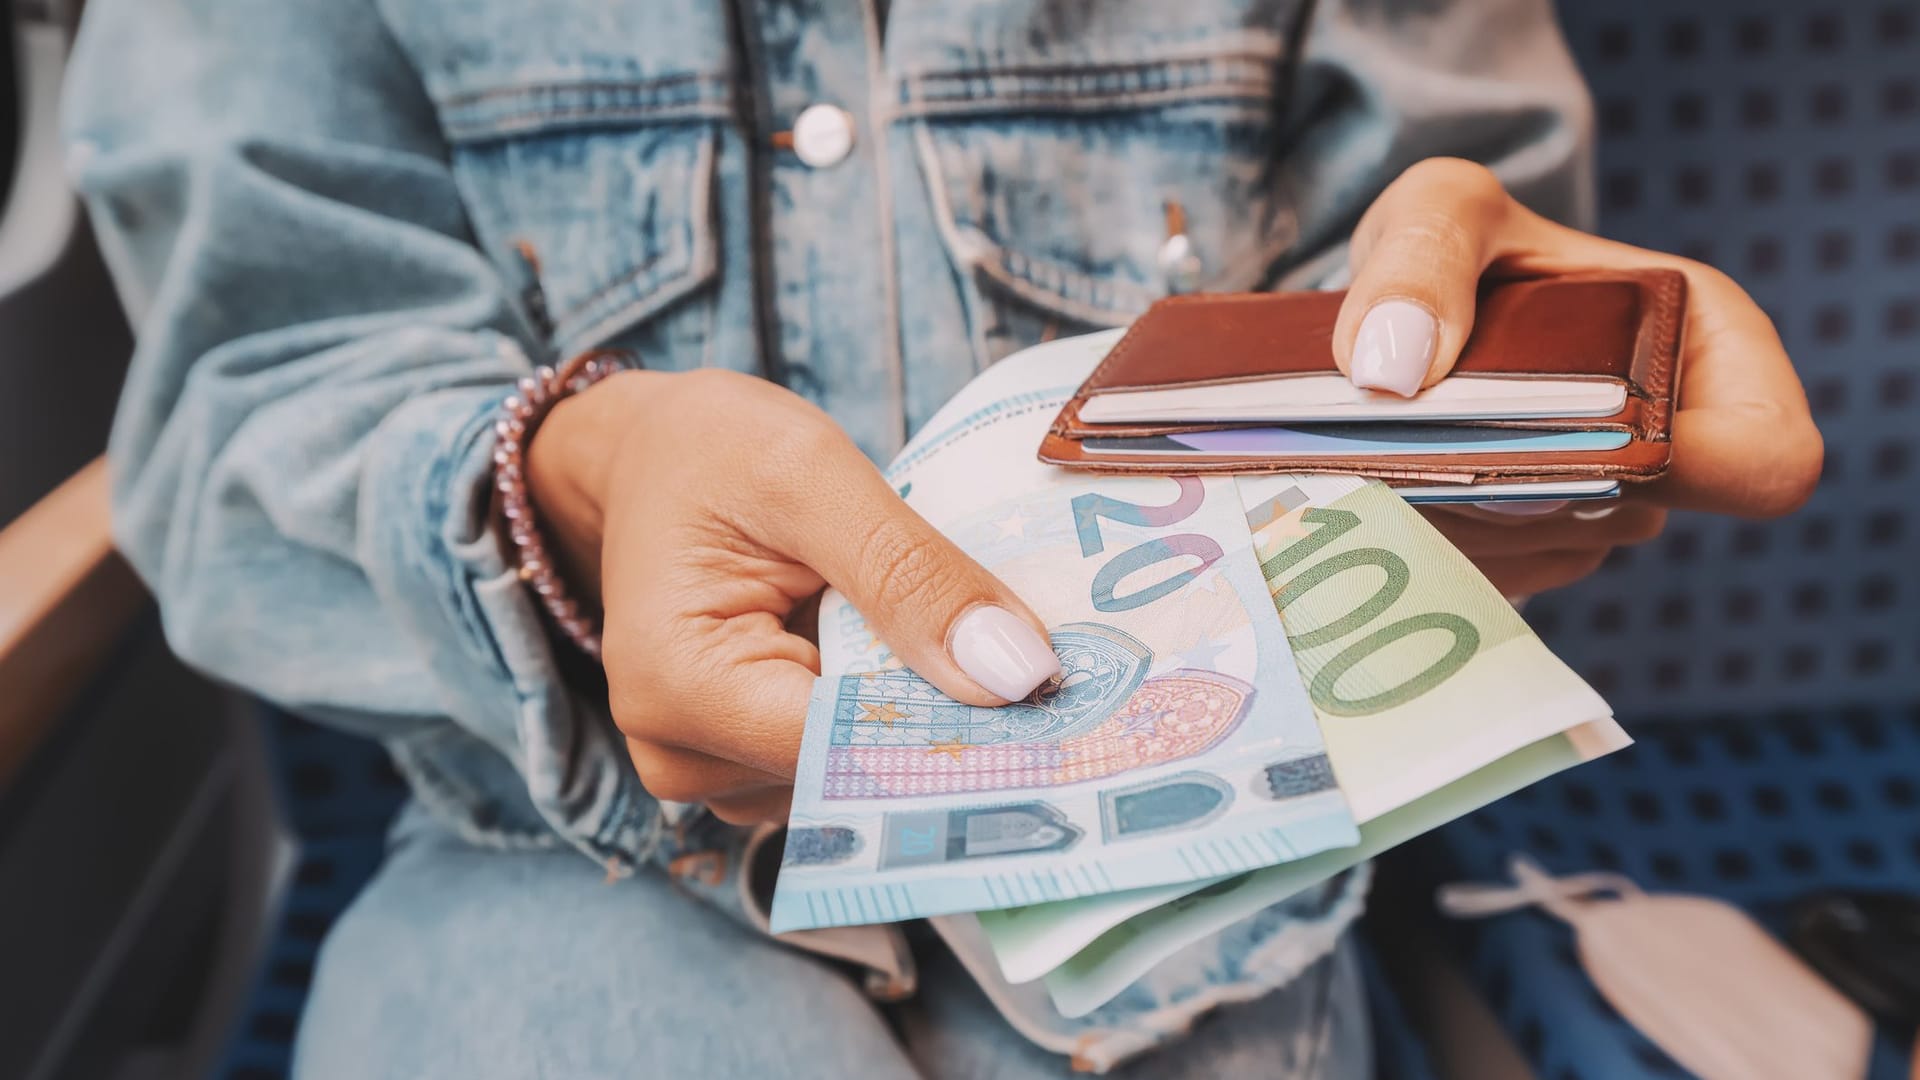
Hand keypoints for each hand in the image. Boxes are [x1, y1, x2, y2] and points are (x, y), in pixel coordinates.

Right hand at [525, 369, 1059, 824]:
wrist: (645, 456)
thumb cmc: (710, 449)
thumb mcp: (811, 474)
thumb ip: (910, 572)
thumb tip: (1019, 675)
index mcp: (682, 690)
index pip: (851, 749)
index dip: (961, 725)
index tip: (1064, 697)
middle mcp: (685, 756)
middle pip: (861, 769)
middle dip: (952, 715)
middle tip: (1046, 657)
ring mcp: (713, 769)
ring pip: (863, 768)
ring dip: (925, 707)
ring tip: (963, 632)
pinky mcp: (745, 761)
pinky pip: (845, 752)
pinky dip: (893, 703)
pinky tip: (917, 650)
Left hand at [1332, 158, 1822, 595]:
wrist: (1394, 300)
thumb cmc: (1449, 241)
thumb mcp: (1435, 210)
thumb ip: (1419, 260)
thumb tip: (1393, 371)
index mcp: (1707, 341)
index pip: (1767, 460)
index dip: (1683, 472)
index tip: (1560, 436)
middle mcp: (1675, 438)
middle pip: (1629, 520)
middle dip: (1516, 488)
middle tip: (1414, 434)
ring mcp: (1606, 506)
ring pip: (1548, 554)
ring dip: (1456, 515)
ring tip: (1384, 443)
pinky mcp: (1535, 550)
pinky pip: (1492, 575)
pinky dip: (1427, 540)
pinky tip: (1377, 483)